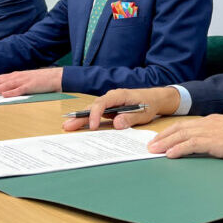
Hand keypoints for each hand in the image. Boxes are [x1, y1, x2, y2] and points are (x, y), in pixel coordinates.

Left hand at [0, 68, 62, 97]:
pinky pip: (20, 90)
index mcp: (16, 75)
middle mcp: (18, 77)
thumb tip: (4, 91)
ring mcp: (24, 81)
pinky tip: (4, 95)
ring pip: (6, 85)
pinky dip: (11, 92)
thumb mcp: (26, 80)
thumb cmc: (41, 80)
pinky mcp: (31, 86)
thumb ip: (15, 84)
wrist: (56, 77)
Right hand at [63, 87, 180, 131]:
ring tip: (68, 127)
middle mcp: (111, 97)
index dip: (95, 114)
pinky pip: (97, 115)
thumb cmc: (150, 104)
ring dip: (81, 119)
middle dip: (80, 116)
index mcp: (119, 95)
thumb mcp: (144, 113)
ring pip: (93, 110)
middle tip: (67, 126)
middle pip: (93, 106)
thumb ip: (130, 118)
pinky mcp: (110, 109)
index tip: (92, 126)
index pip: (102, 103)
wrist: (155, 99)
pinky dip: (88, 120)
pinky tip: (78, 127)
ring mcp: (110, 103)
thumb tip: (117, 124)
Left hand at [147, 113, 222, 160]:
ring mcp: (212, 131)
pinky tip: (170, 154)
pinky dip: (178, 148)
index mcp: (215, 121)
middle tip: (151, 145)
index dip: (173, 131)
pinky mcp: (215, 141)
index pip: (188, 125)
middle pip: (180, 128)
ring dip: (165, 143)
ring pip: (182, 135)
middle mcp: (210, 123)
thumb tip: (216, 143)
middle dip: (164, 136)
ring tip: (154, 150)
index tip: (162, 138)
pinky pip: (192, 144)